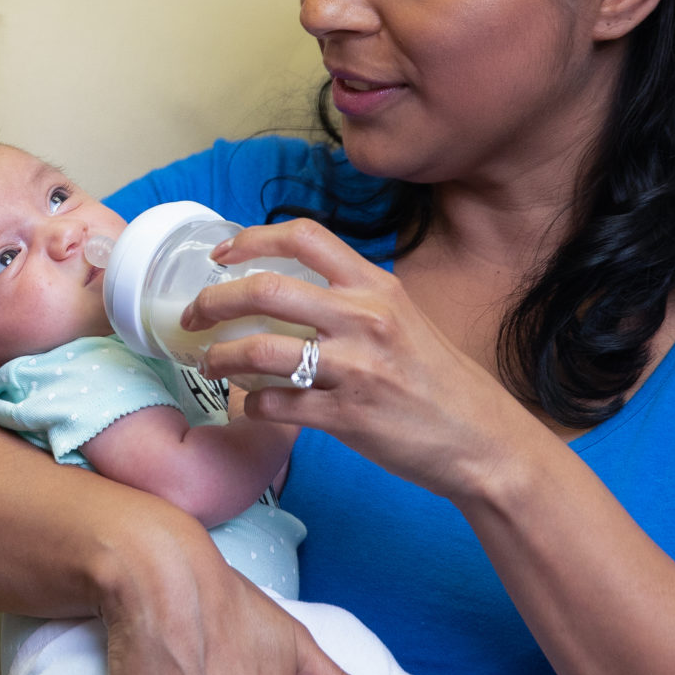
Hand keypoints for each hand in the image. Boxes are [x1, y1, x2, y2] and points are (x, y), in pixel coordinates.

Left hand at [192, 219, 541, 502]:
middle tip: (193, 315)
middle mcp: (364, 318)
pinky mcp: (347, 416)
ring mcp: (355, 368)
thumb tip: (289, 293)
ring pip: (260, 351)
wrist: (482, 438)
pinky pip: (276, 404)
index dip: (250, 238)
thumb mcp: (403, 319)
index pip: (303, 236)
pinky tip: (252, 404)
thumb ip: (351, 300)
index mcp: (376, 286)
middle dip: (212, 301)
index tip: (220, 254)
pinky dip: (252, 404)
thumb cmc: (438, 381)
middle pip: (264, 289)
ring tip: (208, 364)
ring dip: (219, 357)